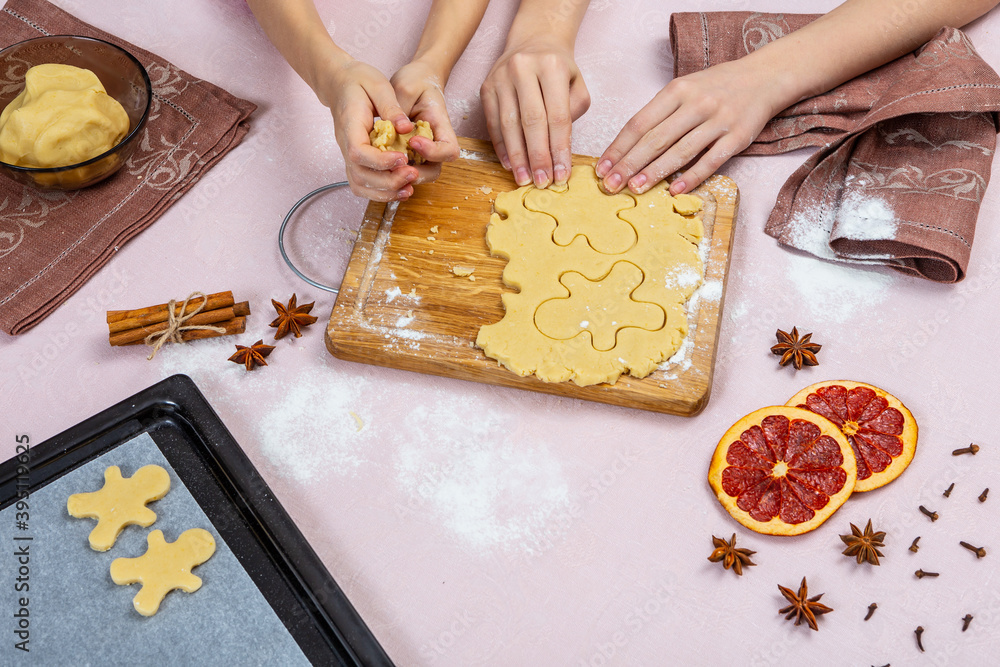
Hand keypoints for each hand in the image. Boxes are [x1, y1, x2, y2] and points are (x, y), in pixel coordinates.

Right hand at [325, 57, 419, 201]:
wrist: (339, 83)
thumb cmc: (358, 81)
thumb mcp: (378, 84)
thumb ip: (391, 107)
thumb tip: (406, 128)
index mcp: (349, 125)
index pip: (358, 152)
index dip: (380, 160)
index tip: (403, 157)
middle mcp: (345, 145)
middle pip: (360, 175)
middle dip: (388, 181)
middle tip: (413, 173)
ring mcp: (348, 155)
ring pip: (360, 185)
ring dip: (385, 192)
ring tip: (409, 188)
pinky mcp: (355, 160)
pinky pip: (363, 184)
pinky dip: (380, 192)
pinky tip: (400, 188)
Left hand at [390, 59, 460, 184]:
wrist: (414, 80)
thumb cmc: (415, 81)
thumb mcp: (405, 87)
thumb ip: (399, 108)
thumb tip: (396, 129)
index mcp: (442, 126)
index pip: (449, 150)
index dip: (433, 152)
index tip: (414, 140)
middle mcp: (435, 144)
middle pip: (434, 171)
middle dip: (415, 173)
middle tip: (395, 164)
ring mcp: (422, 151)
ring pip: (418, 174)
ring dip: (401, 176)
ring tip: (384, 166)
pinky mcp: (409, 153)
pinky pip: (403, 170)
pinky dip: (392, 171)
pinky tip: (378, 163)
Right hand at [481, 40, 589, 188]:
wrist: (533, 41)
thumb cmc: (558, 69)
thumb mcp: (577, 84)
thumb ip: (574, 112)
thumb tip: (559, 149)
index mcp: (551, 66)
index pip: (558, 116)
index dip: (560, 149)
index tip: (562, 174)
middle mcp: (523, 68)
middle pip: (532, 122)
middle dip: (538, 156)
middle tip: (542, 182)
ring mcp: (500, 77)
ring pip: (509, 124)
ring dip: (517, 156)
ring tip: (525, 179)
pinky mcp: (486, 87)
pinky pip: (493, 123)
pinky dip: (501, 146)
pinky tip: (510, 164)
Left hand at [597, 60, 780, 195]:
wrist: (764, 77)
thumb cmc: (717, 86)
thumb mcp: (685, 88)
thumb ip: (661, 112)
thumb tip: (629, 146)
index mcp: (677, 90)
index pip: (640, 122)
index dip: (619, 147)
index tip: (602, 167)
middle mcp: (696, 104)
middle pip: (655, 139)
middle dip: (629, 164)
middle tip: (610, 184)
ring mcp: (718, 120)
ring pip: (680, 151)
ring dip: (654, 172)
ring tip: (634, 188)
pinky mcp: (737, 137)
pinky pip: (710, 161)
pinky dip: (691, 177)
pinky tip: (673, 190)